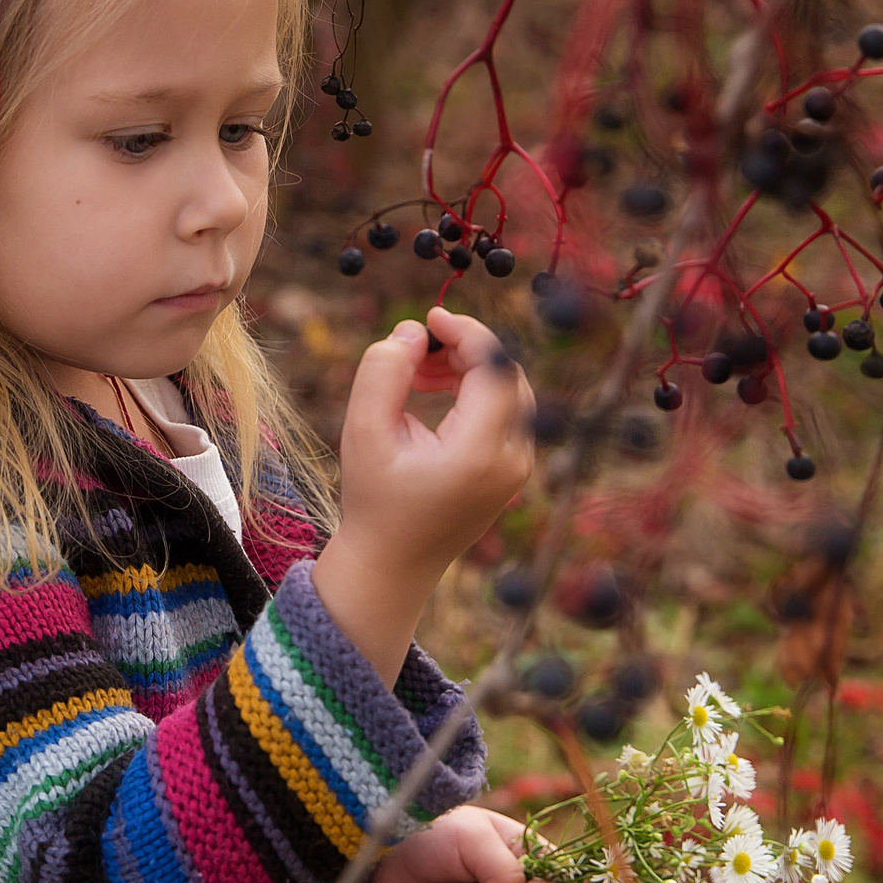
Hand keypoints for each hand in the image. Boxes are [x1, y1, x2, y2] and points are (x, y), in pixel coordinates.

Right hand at [334, 306, 536, 581]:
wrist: (393, 564)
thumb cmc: (375, 500)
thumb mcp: (363, 431)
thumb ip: (384, 371)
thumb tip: (415, 330)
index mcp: (480, 452)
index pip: (494, 366)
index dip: (465, 331)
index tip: (429, 318)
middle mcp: (512, 460)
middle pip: (507, 374)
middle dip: (465, 347)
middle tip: (415, 348)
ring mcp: (518, 467)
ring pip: (509, 389)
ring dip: (467, 366)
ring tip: (416, 371)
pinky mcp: (512, 469)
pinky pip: (505, 410)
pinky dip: (473, 389)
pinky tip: (432, 389)